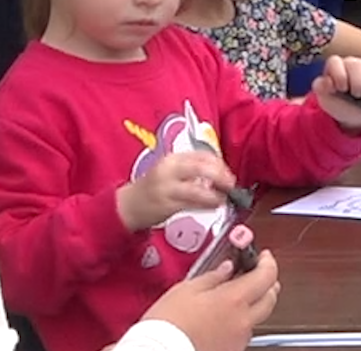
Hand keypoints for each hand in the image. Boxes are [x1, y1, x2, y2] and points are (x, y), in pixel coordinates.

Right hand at [116, 151, 234, 231]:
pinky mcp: (166, 205)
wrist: (129, 204)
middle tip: (231, 184)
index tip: (228, 172)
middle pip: (200, 168)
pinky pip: (191, 204)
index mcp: (173, 159)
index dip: (219, 163)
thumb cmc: (156, 186)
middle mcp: (169, 170)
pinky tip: (214, 205)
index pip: (202, 155)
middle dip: (220, 176)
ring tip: (224, 198)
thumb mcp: (173, 170)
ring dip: (215, 195)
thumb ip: (194, 168)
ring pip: (197, 189)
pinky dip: (206, 204)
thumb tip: (222, 173)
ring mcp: (166, 188)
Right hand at [143, 249, 280, 350]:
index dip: (268, 262)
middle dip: (268, 283)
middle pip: (271, 298)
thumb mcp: (186, 289)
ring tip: (236, 297)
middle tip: (257, 273)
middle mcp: (243, 321)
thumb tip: (226, 268)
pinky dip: (240, 322)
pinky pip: (243, 333)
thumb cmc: (167, 326)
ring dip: (254, 304)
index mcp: (234, 299)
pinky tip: (224, 318)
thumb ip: (212, 277)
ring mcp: (239, 339)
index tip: (263, 257)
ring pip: (258, 317)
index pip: (267, 275)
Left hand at [312, 55, 360, 128]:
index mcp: (334, 67)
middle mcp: (350, 63)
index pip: (335, 62)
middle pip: (356, 66)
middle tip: (357, 96)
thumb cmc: (338, 104)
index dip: (339, 75)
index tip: (342, 89)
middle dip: (358, 84)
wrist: (354, 113)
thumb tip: (327, 81)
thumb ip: (321, 88)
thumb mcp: (326, 99)